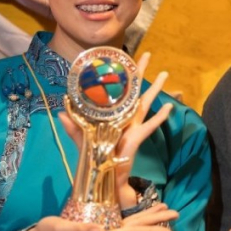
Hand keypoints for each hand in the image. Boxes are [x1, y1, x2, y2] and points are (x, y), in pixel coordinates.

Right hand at [23, 204, 178, 230]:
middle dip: (156, 222)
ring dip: (149, 218)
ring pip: (133, 226)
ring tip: (165, 209)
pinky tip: (142, 213)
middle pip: (137, 230)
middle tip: (176, 213)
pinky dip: (136, 218)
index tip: (169, 230)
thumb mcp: (62, 229)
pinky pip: (125, 224)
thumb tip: (101, 230)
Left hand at [58, 52, 172, 208]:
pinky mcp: (137, 136)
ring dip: (156, 88)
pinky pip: (152, 125)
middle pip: (134, 89)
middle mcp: (125, 116)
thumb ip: (73, 126)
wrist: (104, 176)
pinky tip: (169, 107)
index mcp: (112, 115)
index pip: (116, 91)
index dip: (118, 76)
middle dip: (140, 72)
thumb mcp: (82, 139)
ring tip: (165, 73)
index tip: (120, 59)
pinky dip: (161, 117)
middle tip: (148, 54)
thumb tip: (61, 111)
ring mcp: (133, 125)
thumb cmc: (95, 157)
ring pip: (146, 102)